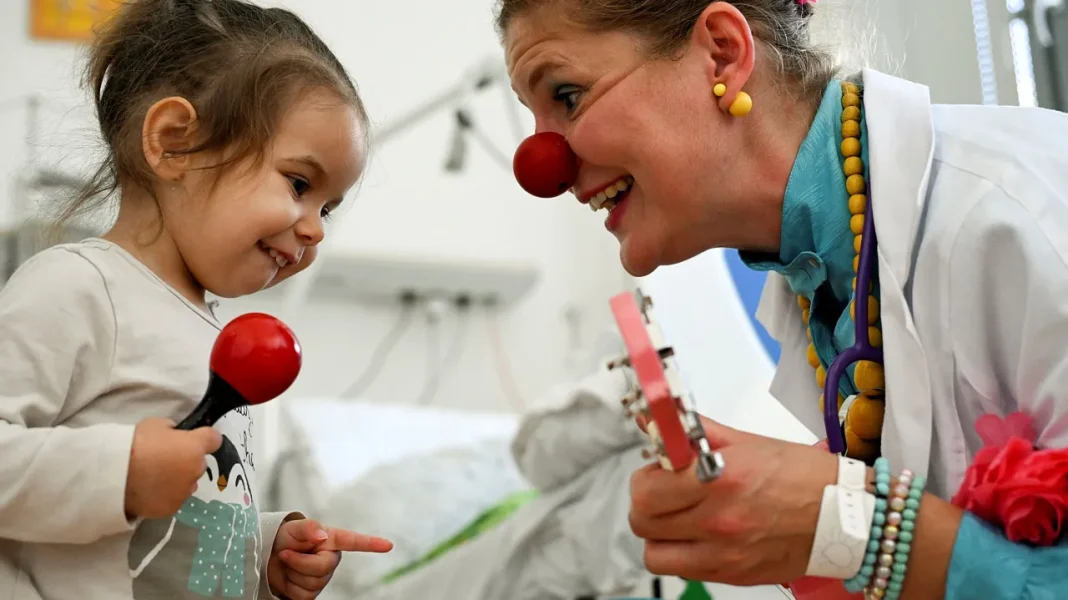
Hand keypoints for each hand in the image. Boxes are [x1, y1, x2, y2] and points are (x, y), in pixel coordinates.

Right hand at [125, 417, 221, 519]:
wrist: (112, 475)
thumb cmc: (134, 444)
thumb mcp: (155, 425)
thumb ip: (172, 432)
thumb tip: (174, 438)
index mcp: (195, 447)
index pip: (214, 440)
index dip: (204, 439)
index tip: (194, 440)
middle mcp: (195, 470)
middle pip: (197, 463)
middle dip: (186, 461)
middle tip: (163, 460)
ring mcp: (184, 492)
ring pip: (187, 483)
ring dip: (177, 480)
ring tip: (154, 477)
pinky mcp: (171, 508)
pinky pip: (173, 499)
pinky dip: (165, 495)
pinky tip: (148, 490)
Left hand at [268, 518, 392, 599]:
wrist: (267, 557)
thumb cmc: (284, 539)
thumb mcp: (293, 528)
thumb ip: (309, 527)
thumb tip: (322, 536)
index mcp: (331, 540)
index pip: (354, 542)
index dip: (371, 544)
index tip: (388, 545)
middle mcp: (330, 559)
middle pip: (323, 568)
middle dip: (300, 562)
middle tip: (285, 553)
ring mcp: (322, 577)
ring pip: (312, 584)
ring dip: (293, 574)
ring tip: (287, 563)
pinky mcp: (311, 593)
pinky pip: (304, 596)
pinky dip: (290, 588)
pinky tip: (288, 578)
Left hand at [628, 415, 837, 585]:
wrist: (848, 516)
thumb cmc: (802, 476)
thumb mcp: (745, 442)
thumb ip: (694, 432)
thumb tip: (656, 418)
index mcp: (719, 480)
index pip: (645, 488)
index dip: (648, 475)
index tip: (660, 468)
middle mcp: (718, 520)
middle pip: (642, 522)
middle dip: (648, 503)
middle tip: (667, 491)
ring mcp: (724, 554)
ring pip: (655, 555)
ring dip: (659, 535)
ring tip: (679, 518)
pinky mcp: (732, 576)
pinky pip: (683, 571)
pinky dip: (682, 555)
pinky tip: (700, 535)